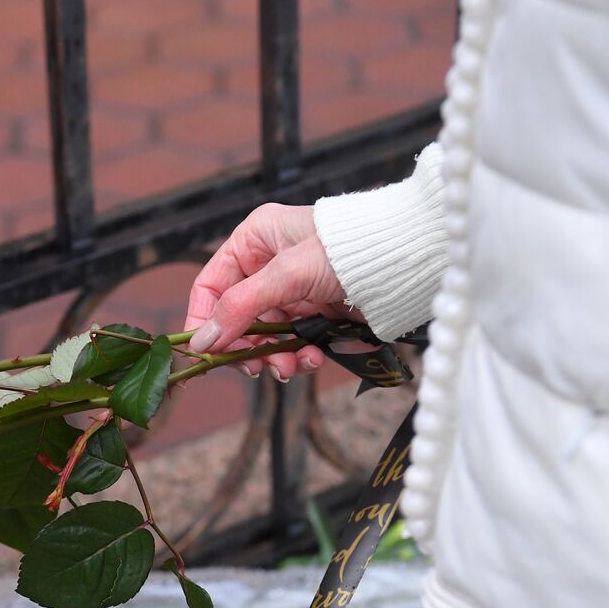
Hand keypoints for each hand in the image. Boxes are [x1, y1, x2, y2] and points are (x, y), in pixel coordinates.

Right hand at [184, 203, 356, 380]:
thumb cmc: (348, 249)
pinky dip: (298, 355)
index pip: (210, 286)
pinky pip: (292, 342)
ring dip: (273, 356)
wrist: (406, 261)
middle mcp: (268, 265)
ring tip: (289, 366)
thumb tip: (202, 342)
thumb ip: (240, 307)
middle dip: (245, 347)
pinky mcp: (315, 313)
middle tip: (254, 367)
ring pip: (264, 336)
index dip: (203, 320)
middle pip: (235, 318)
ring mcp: (292, 291)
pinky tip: (312, 358)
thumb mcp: (287, 275)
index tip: (203, 353)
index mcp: (254, 241)